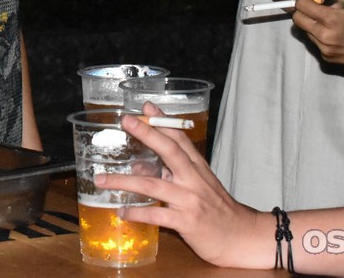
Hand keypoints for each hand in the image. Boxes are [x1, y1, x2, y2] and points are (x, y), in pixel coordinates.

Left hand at [95, 104, 269, 269]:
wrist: (242, 237)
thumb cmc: (218, 210)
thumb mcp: (198, 185)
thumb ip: (171, 172)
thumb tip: (137, 165)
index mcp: (198, 168)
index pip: (180, 138)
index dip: (163, 121)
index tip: (146, 106)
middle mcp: (194, 179)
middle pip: (170, 151)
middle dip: (147, 133)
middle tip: (126, 121)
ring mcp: (190, 200)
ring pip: (154, 185)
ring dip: (125, 181)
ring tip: (102, 179)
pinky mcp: (186, 222)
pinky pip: (157, 214)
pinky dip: (137, 212)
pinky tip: (122, 211)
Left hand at [293, 0, 343, 70]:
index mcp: (331, 20)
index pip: (301, 4)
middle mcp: (324, 36)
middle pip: (297, 18)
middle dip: (304, 8)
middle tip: (319, 4)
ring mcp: (324, 49)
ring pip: (305, 30)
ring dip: (312, 21)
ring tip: (332, 18)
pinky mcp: (326, 57)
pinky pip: (314, 41)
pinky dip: (320, 33)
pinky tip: (335, 31)